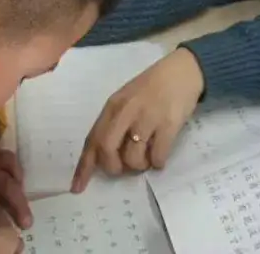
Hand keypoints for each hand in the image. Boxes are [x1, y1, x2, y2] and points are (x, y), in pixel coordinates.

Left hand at [72, 48, 203, 192]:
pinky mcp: (169, 124)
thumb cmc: (152, 87)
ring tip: (146, 159)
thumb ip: (115, 122)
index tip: (77, 188)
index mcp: (113, 106)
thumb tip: (105, 156)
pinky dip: (157, 162)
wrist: (183, 71)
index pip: (92, 139)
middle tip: (124, 168)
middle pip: (107, 149)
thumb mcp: (126, 99)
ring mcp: (147, 117)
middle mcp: (126, 111)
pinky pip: (158, 156)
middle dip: (113, 167)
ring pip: (133, 157)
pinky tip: (160, 156)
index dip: (84, 166)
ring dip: (138, 166)